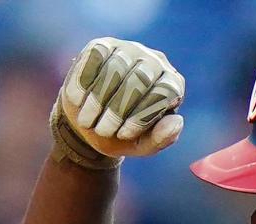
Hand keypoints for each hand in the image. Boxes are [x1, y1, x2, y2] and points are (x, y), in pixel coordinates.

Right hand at [52, 37, 184, 167]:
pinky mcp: (102, 46)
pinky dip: (83, 83)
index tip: (123, 135)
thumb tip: (177, 121)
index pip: (165, 92)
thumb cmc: (119, 134)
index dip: (142, 116)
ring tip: (87, 122)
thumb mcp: (141, 144)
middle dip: (117, 110)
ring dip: (98, 100)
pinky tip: (78, 101)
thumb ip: (162, 138)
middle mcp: (154, 61)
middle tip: (102, 131)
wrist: (88, 123)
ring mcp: (128, 50)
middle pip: (139, 79)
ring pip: (115, 68)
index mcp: (171, 84)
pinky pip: (94, 58)